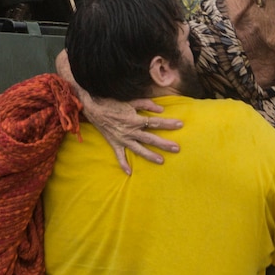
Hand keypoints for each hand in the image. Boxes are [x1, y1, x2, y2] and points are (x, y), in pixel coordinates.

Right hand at [54, 50, 182, 174]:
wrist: (93, 108)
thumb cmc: (112, 102)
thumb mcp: (130, 101)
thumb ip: (146, 105)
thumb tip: (160, 110)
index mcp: (135, 120)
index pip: (155, 122)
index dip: (168, 123)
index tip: (180, 124)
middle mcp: (130, 131)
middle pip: (150, 139)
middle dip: (164, 143)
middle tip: (177, 148)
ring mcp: (122, 139)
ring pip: (138, 149)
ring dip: (150, 155)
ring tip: (161, 161)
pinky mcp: (114, 143)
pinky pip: (119, 155)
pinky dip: (123, 164)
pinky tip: (129, 173)